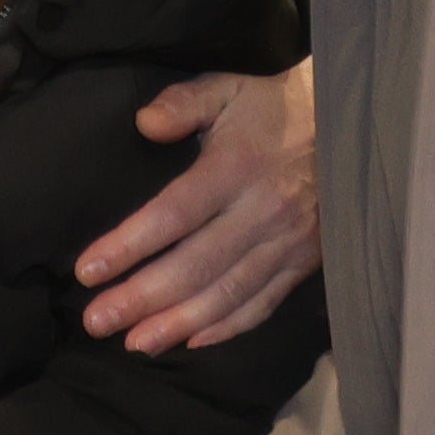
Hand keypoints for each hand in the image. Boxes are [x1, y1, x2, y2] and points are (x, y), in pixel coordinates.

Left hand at [77, 61, 315, 352]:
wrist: (346, 125)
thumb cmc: (273, 108)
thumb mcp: (228, 90)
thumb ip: (184, 103)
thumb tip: (144, 123)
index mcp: (236, 167)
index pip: (175, 213)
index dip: (130, 245)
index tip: (88, 271)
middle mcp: (262, 211)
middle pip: (196, 265)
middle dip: (142, 298)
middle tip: (96, 322)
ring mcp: (287, 242)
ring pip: (228, 293)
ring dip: (179, 323)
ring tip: (135, 344)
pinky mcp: (304, 262)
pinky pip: (264, 303)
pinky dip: (229, 327)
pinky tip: (192, 342)